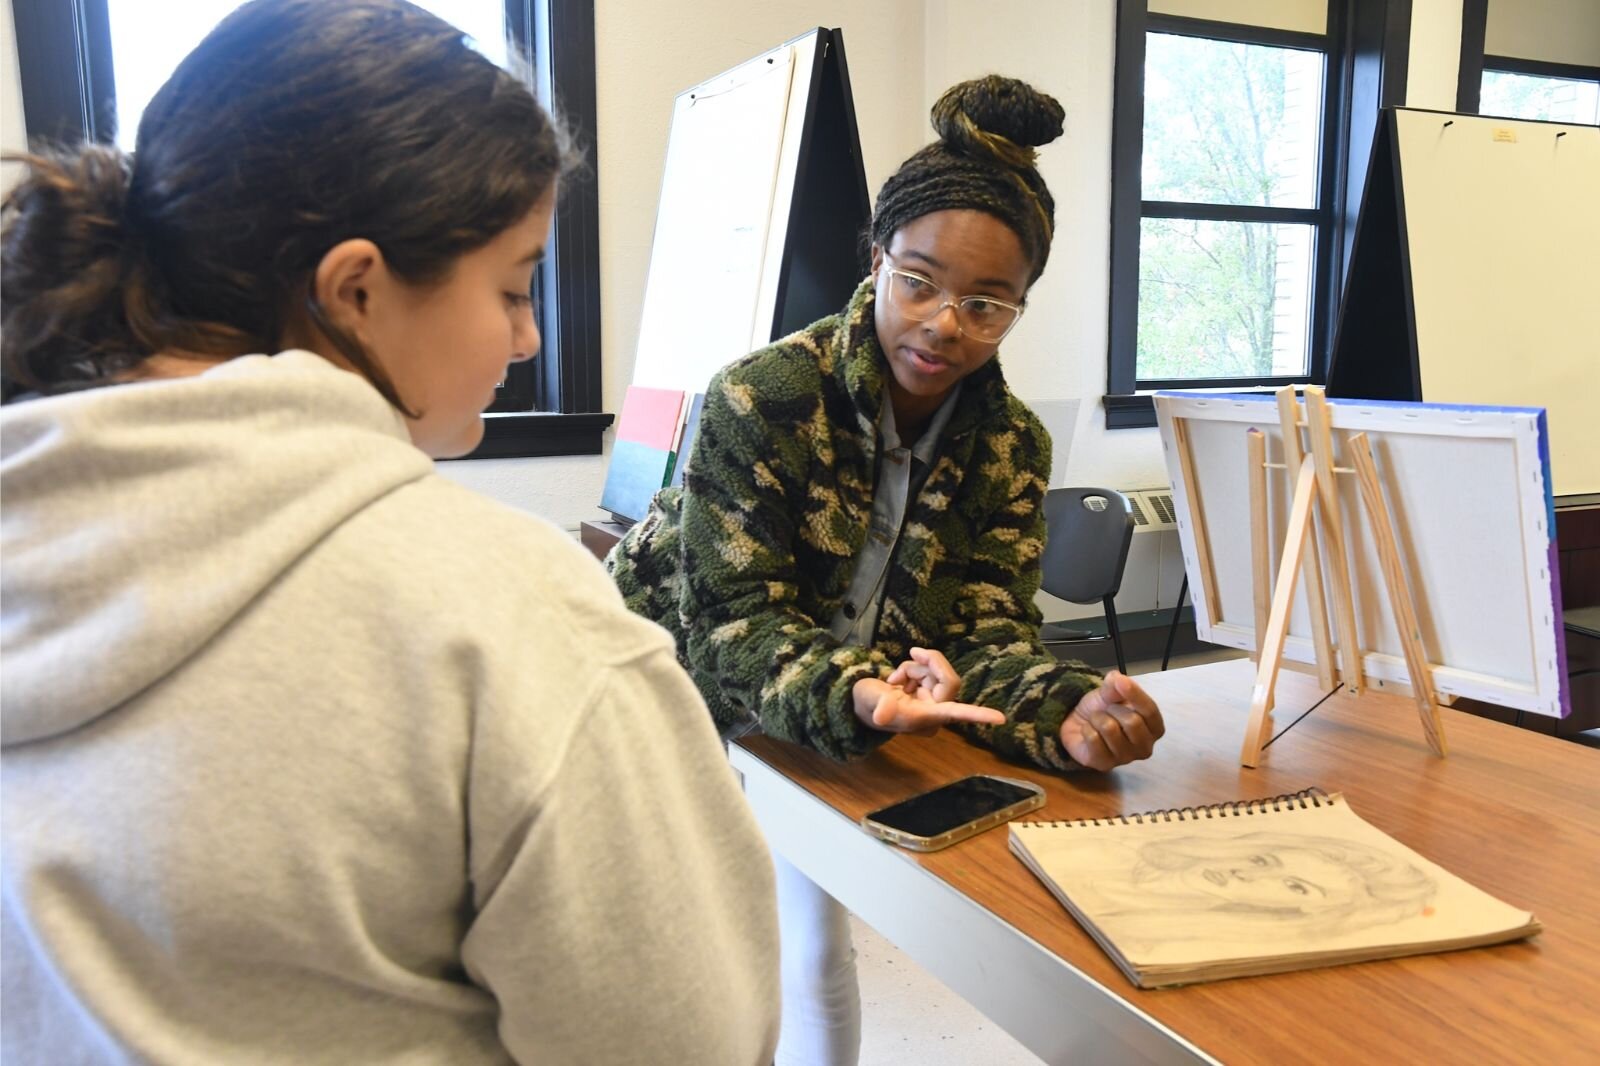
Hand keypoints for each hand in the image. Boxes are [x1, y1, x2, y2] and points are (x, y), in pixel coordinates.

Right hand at [853, 653, 1004, 736]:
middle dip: (931, 663)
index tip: (1000, 719)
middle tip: (912, 652)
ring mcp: (933, 702)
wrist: (860, 702)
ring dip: (916, 667)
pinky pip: (930, 670)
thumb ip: (880, 706)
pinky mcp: (929, 691)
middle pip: (948, 679)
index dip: (978, 715)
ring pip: (937, 671)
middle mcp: (934, 712)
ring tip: (895, 678)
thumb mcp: (871, 700)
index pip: (956, 713)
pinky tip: (899, 680)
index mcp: (925, 717)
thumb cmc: (866, 705)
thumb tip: (882, 717)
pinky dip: (913, 669)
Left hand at [1060, 671, 1164, 770]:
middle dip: (1113, 709)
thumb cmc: (1104, 710)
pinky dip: (1086, 729)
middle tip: (1107, 710)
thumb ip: (1117, 685)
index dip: (1135, 694)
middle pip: (1133, 722)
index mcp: (1154, 728)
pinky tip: (1088, 733)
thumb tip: (1118, 678)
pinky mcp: (1105, 765)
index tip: (1120, 681)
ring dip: (1097, 718)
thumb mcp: (1111, 692)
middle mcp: (1144, 747)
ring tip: (1097, 721)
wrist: (1078, 724)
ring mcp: (1125, 759)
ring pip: (1110, 729)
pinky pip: (1093, 739)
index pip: (1151, 712)